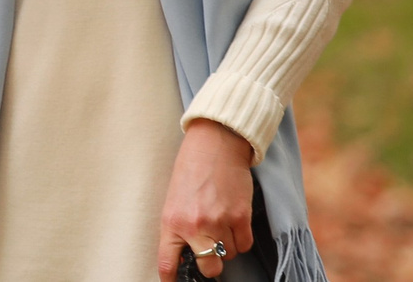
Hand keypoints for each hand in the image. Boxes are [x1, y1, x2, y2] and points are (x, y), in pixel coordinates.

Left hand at [155, 119, 254, 278]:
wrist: (214, 145)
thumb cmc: (190, 171)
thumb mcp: (173, 199)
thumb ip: (178, 227)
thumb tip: (186, 254)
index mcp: (171, 221)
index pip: (168, 262)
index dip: (171, 279)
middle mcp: (194, 226)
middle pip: (209, 267)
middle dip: (211, 264)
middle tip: (209, 250)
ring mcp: (219, 222)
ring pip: (230, 255)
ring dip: (227, 245)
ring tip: (220, 220)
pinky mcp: (241, 217)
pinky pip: (245, 244)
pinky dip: (241, 237)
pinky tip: (233, 219)